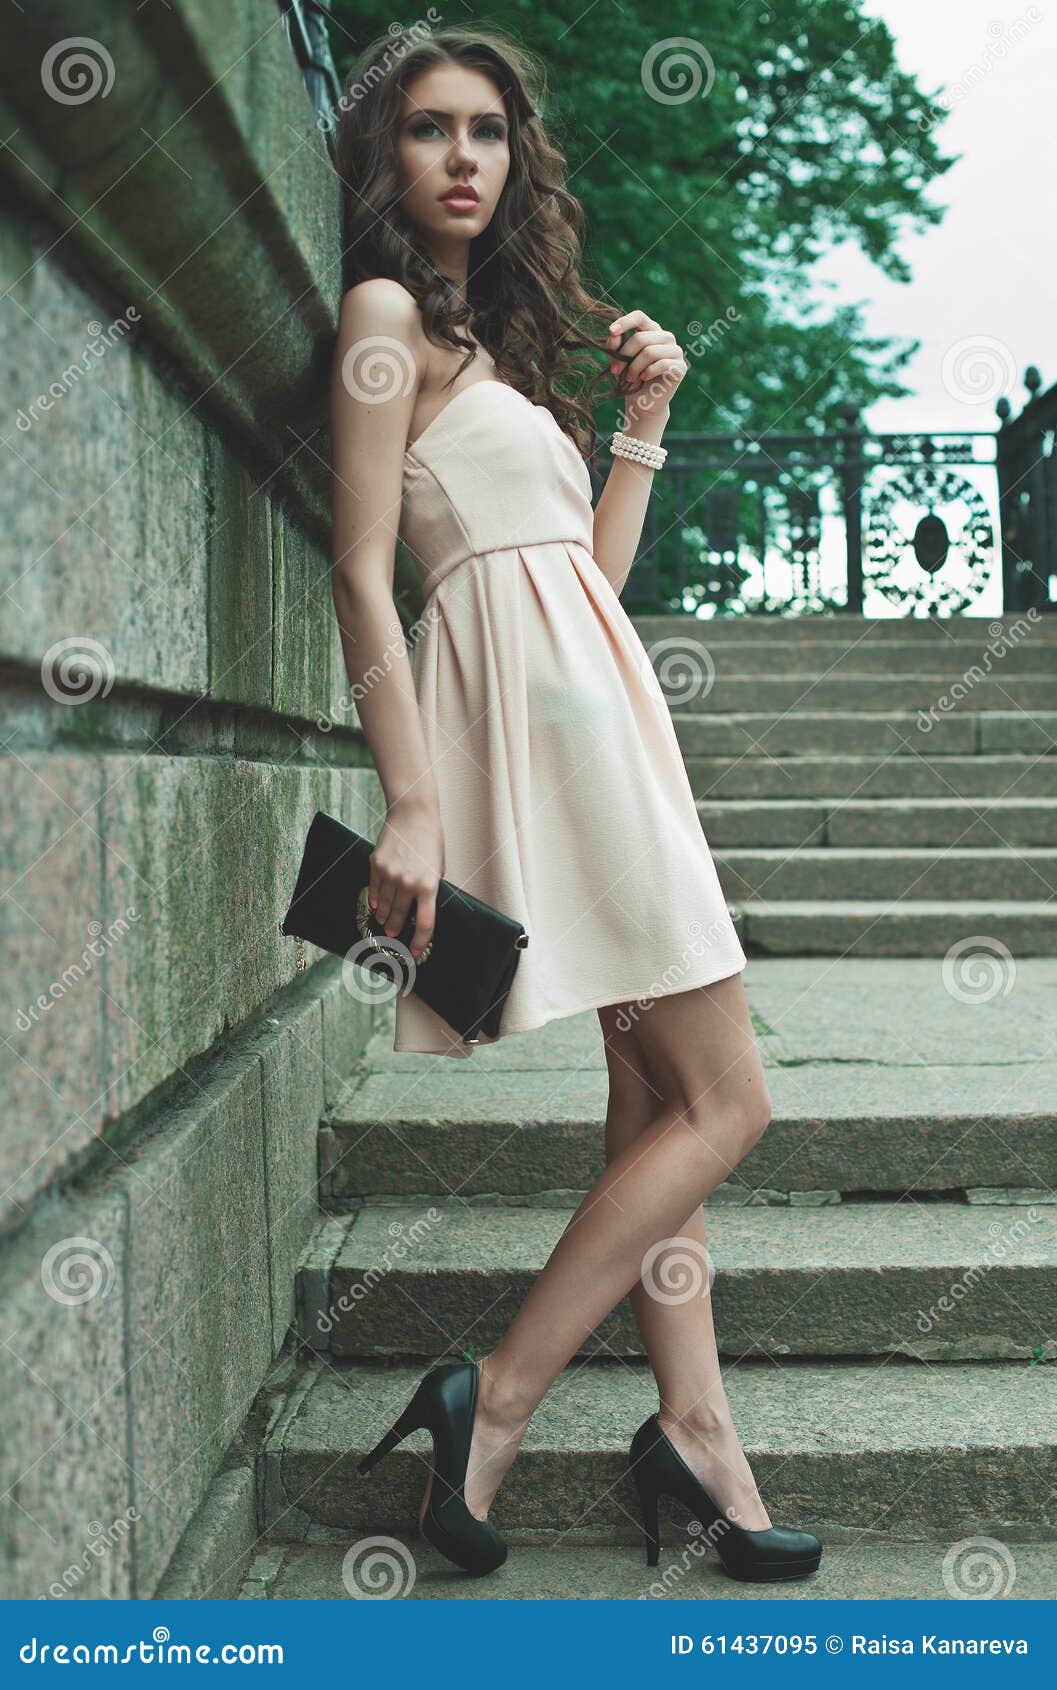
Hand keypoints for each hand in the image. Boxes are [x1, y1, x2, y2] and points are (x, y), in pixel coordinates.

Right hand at [369, 798, 444, 961]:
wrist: (413, 814)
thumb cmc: (430, 840)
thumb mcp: (438, 866)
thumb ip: (430, 886)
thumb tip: (420, 905)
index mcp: (429, 885)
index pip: (425, 922)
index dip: (420, 941)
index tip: (415, 950)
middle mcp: (408, 883)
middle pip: (399, 916)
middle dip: (396, 928)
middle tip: (394, 935)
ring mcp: (390, 874)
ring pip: (384, 904)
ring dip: (384, 916)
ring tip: (383, 921)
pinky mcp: (376, 865)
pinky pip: (373, 889)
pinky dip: (374, 899)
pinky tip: (375, 905)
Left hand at [605, 310, 686, 422]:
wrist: (644, 402)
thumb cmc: (631, 377)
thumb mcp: (618, 360)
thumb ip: (615, 345)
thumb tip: (614, 334)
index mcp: (651, 330)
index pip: (640, 316)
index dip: (625, 321)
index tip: (611, 331)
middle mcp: (665, 337)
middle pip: (641, 338)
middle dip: (624, 355)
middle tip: (615, 371)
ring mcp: (675, 350)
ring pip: (650, 352)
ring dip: (634, 367)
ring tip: (629, 378)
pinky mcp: (680, 366)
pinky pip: (661, 364)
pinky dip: (648, 373)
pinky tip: (643, 378)